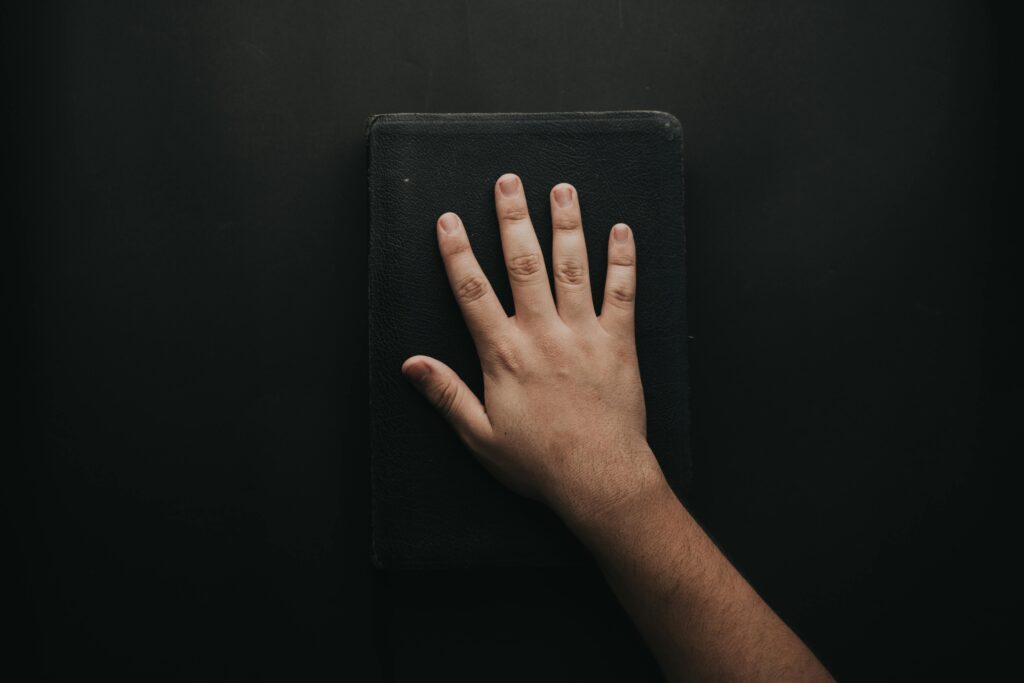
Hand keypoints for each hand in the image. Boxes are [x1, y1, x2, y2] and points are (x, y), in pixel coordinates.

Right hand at [401, 173, 665, 524]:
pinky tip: (621, 230)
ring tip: (561, 189)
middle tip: (508, 182)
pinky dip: (621, 259)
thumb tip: (411, 365)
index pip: (473, 292)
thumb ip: (446, 395)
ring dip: (566, 224)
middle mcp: (543, 334)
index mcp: (505, 354)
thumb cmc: (539, 462)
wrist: (599, 479)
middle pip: (524, 263)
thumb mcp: (480, 436)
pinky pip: (622, 292)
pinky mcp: (619, 342)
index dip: (458, 252)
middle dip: (513, 218)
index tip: (448, 220)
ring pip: (572, 267)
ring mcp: (583, 334)